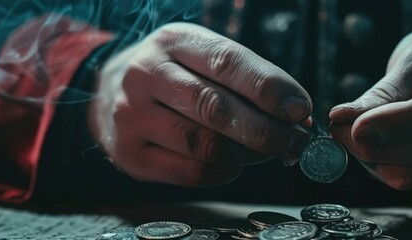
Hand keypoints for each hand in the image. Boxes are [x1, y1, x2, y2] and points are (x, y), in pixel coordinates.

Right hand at [90, 23, 311, 186]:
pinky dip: (224, 172)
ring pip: (204, 144)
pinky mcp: (130, 154)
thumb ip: (248, 79)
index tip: (300, 108)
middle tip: (296, 142)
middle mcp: (145, 74)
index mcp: (173, 41)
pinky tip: (235, 163)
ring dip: (248, 154)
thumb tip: (297, 115)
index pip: (227, 63)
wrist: (110, 92)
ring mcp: (131, 116)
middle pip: (216, 108)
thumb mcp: (203, 56)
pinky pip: (190, 172)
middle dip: (266, 130)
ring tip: (268, 153)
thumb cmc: (177, 74)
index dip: (269, 88)